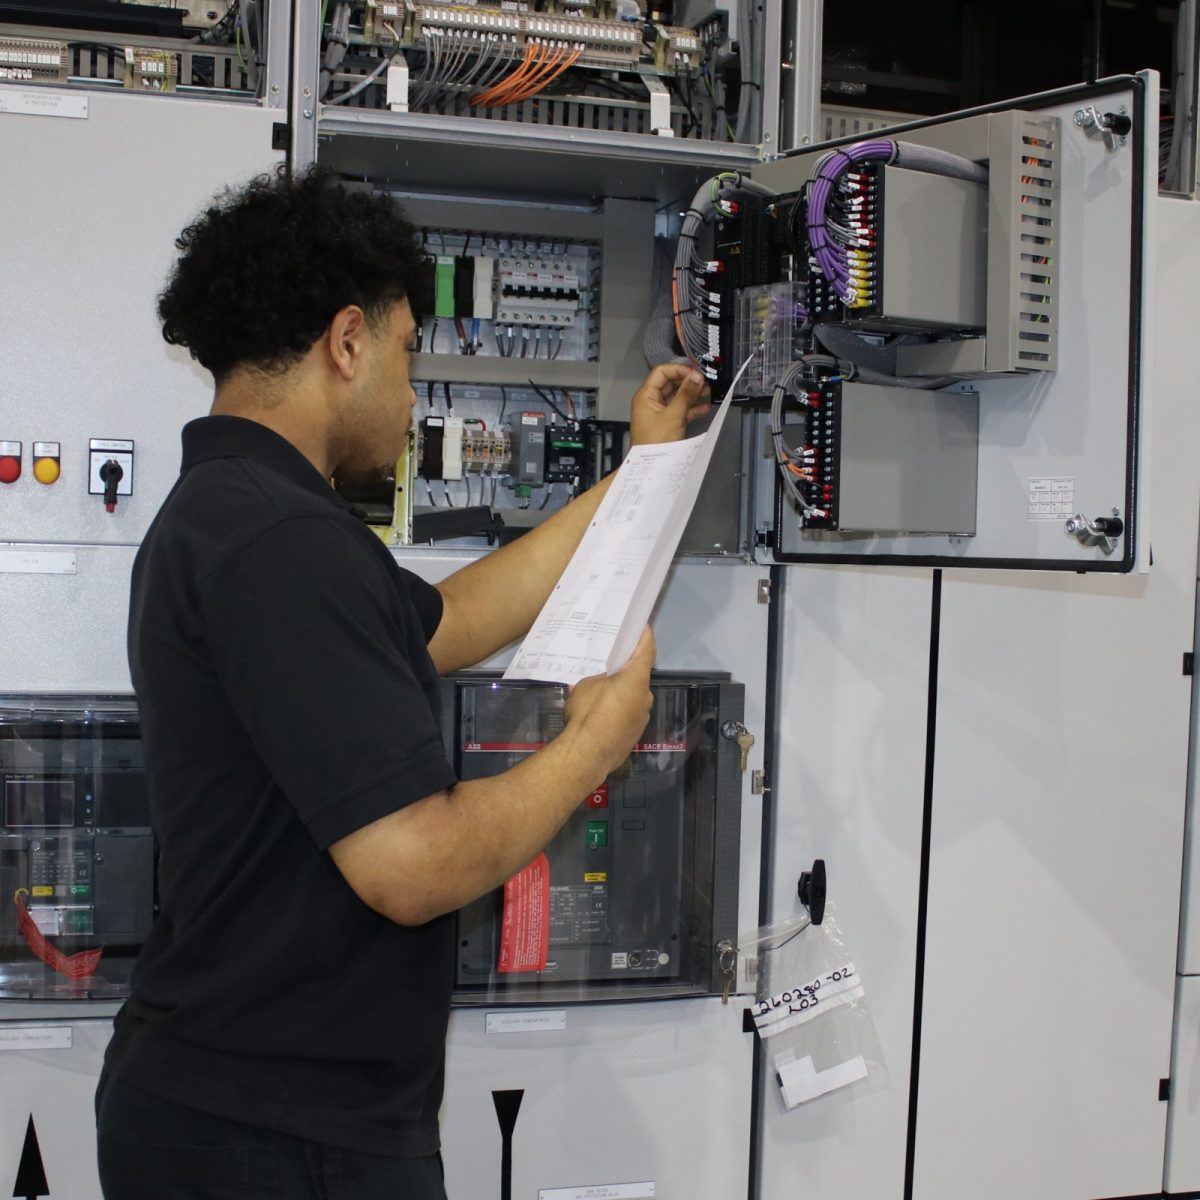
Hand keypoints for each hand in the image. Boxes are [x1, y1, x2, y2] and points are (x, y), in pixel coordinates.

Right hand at [563, 627, 655, 777]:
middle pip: (638, 678)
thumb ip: (599, 680)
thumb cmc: (588, 713)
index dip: (645, 637)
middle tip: (610, 667)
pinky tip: (600, 717)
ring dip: (621, 694)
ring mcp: (641, 718)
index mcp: (636, 680)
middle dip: (626, 672)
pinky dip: (617, 712)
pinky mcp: (634, 735)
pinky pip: (627, 716)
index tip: (643, 627)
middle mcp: (645, 697)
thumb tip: (601, 686)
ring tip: (599, 695)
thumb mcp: (586, 685)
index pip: (646, 651)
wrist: (587, 754)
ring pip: (632, 699)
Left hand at [629, 365, 710, 446]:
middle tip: (705, 382)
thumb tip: (696, 376)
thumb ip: (686, 394)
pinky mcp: (667, 424)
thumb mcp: (673, 415)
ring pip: (677, 397)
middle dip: (688, 381)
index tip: (695, 373)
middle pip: (671, 383)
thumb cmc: (656, 441)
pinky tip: (705, 407)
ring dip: (692, 394)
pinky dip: (692, 408)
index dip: (678, 370)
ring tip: (708, 391)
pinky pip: (681, 410)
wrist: (651, 469)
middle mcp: (651, 401)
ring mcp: (659, 413)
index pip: (661, 373)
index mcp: (646, 395)